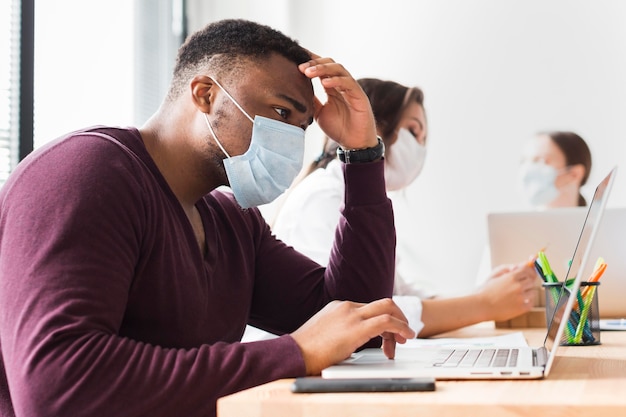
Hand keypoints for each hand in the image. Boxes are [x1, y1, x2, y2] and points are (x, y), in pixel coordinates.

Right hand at [291, 298, 415, 374]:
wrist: (294, 353)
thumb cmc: (307, 350)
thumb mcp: (326, 333)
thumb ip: (341, 331)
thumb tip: (351, 342)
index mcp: (339, 307)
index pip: (370, 308)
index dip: (384, 321)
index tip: (387, 337)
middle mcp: (347, 307)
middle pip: (383, 303)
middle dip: (398, 316)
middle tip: (403, 333)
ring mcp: (351, 315)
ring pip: (387, 309)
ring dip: (401, 323)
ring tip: (405, 338)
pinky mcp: (356, 328)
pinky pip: (386, 322)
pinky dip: (400, 327)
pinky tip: (405, 336)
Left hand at [298, 53, 377, 149]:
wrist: (354, 144)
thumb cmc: (339, 128)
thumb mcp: (318, 112)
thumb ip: (311, 100)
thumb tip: (296, 90)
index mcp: (333, 87)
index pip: (322, 67)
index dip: (310, 61)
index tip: (296, 59)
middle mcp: (342, 84)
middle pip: (330, 63)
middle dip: (314, 62)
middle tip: (300, 67)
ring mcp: (351, 88)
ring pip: (339, 69)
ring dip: (323, 68)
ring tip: (308, 72)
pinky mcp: (359, 96)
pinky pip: (348, 83)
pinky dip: (336, 80)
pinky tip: (324, 82)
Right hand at [478, 260, 538, 321]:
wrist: (481, 306)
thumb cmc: (486, 291)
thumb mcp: (494, 275)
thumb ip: (507, 269)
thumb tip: (517, 267)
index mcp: (511, 277)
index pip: (527, 270)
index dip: (528, 272)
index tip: (528, 274)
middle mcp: (517, 286)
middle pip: (531, 281)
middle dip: (527, 283)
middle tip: (521, 286)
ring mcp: (520, 298)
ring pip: (533, 292)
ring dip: (528, 292)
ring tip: (518, 295)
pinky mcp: (521, 308)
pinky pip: (531, 303)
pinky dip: (528, 302)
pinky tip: (520, 302)